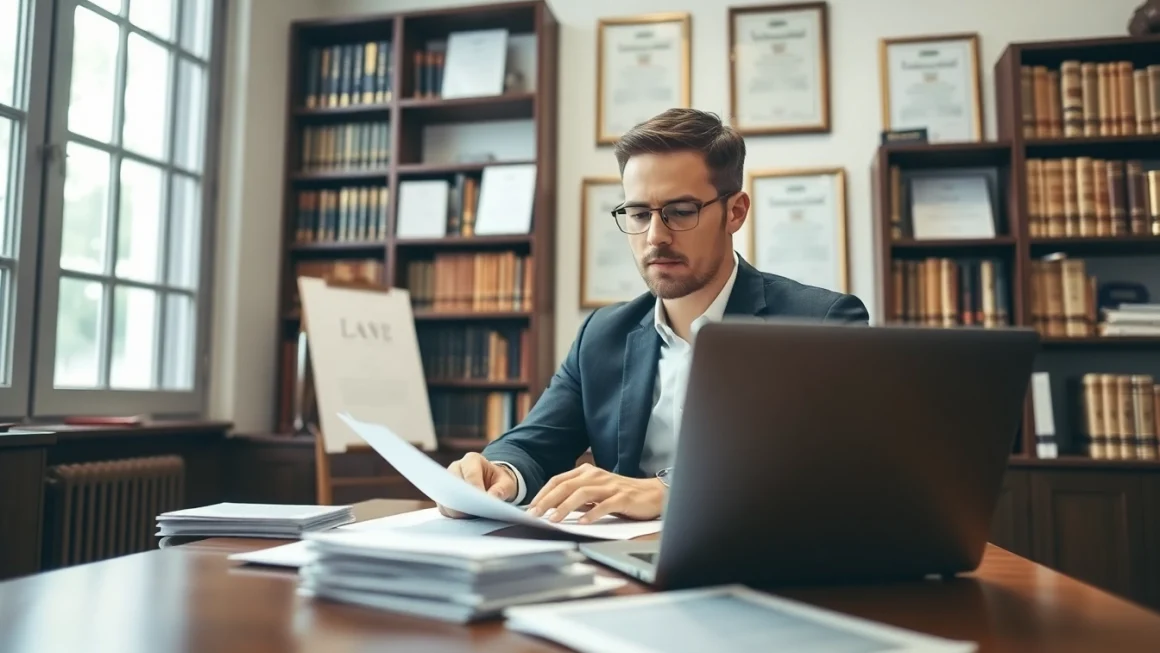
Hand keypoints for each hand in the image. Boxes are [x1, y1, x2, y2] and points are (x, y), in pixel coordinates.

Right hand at [438, 453, 517, 518]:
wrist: (492, 483)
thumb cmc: (499, 482)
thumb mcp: (507, 483)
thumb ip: (501, 490)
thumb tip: (491, 498)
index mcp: (472, 460)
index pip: (470, 474)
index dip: (475, 488)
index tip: (482, 502)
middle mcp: (456, 467)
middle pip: (454, 484)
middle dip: (463, 501)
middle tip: (475, 514)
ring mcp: (448, 481)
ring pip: (446, 497)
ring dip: (457, 510)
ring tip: (471, 518)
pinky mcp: (445, 496)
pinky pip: (444, 507)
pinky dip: (453, 515)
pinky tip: (464, 520)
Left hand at [526, 463, 664, 523]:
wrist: (652, 494)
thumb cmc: (621, 495)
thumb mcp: (595, 493)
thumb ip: (576, 498)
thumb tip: (552, 509)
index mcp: (587, 472)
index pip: (558, 480)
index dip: (542, 493)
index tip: (530, 507)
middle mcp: (596, 475)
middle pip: (566, 486)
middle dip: (547, 501)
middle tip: (534, 515)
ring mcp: (609, 486)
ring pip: (582, 493)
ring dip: (565, 507)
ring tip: (553, 520)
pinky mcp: (622, 497)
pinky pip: (604, 505)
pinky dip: (592, 513)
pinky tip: (582, 523)